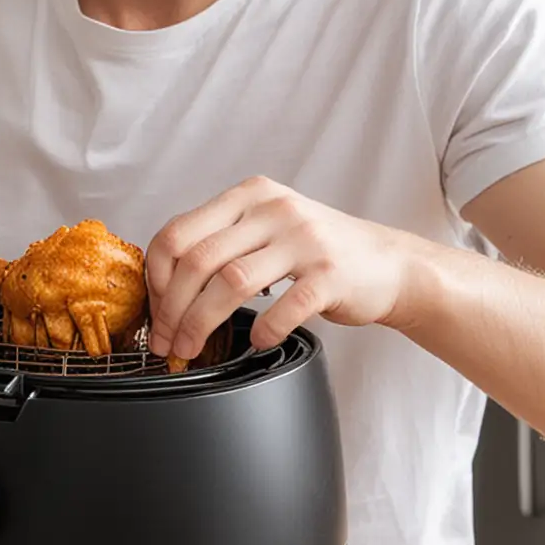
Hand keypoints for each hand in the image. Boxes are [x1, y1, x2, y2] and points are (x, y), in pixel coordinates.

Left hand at [145, 176, 422, 358]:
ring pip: (231, 283)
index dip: (157, 279)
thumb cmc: (318, 252)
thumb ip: (220, 242)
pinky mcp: (331, 273)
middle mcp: (274, 210)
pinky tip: (256, 340)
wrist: (390, 264)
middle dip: (172, 310)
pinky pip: (283, 307)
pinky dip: (262, 330)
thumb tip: (163, 286)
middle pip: (198, 261)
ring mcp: (304, 239)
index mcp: (248, 196)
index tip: (155, 310)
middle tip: (167, 341)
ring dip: (201, 324)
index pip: (178, 233)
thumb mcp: (266, 227)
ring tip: (193, 348)